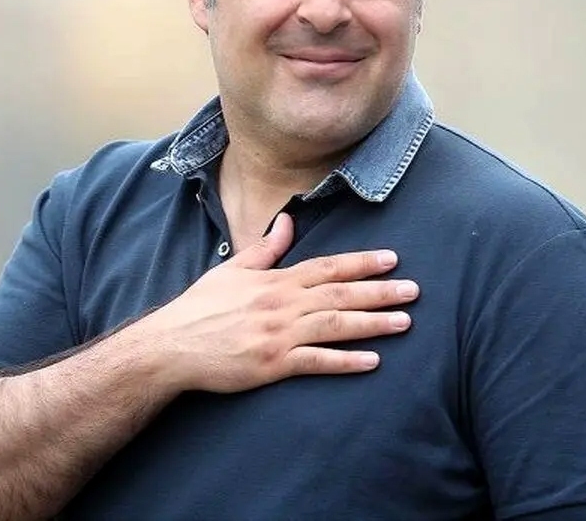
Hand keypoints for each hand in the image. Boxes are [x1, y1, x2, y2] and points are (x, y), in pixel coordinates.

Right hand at [138, 213, 417, 393]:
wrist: (171, 345)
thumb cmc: (200, 308)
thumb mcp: (233, 270)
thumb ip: (266, 249)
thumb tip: (287, 220)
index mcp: (275, 280)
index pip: (327, 266)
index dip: (361, 262)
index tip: (392, 259)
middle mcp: (282, 303)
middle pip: (340, 294)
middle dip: (379, 291)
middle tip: (414, 290)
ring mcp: (278, 334)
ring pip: (336, 326)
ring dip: (373, 323)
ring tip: (405, 322)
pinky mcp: (272, 364)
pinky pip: (316, 362)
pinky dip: (345, 361)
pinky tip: (372, 361)